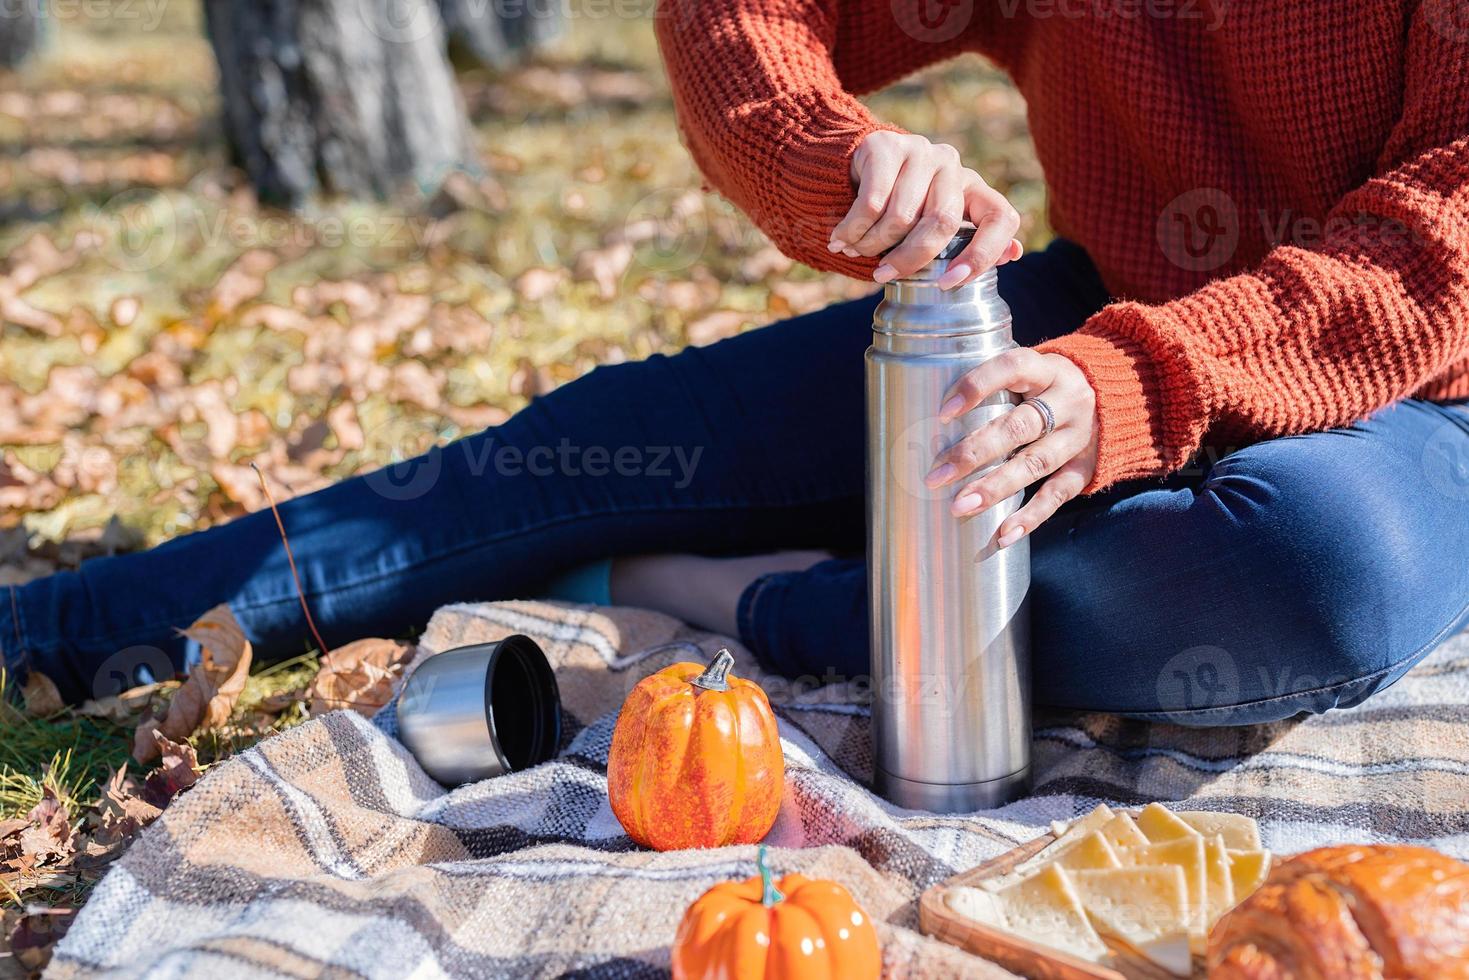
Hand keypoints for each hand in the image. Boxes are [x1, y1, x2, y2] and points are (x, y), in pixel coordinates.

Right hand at [830, 131, 1023, 288]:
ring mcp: (921, 152)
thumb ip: (966, 241)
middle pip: (942, 222)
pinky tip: (840, 239)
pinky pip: (871, 203)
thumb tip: (1013, 255)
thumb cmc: (898, 206)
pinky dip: (852, 229)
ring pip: (901, 216)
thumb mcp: (932, 224)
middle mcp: (953, 167)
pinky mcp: (887, 147)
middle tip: (883, 275)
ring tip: (853, 252)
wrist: (855, 163)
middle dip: (909, 258)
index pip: (1000, 218)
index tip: (950, 283)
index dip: (983, 254)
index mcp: (973, 189)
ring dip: (871, 244)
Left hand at [923, 348, 1097, 546]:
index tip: (943, 413)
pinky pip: (1057, 495)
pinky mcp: (1086, 468)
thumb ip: (993, 387)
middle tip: (935, 476)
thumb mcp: (1031, 373)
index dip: (976, 386)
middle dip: (974, 452)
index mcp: (1048, 369)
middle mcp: (1067, 401)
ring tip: (960, 506)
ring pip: (1036, 463)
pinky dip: (1030, 517)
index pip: (1012, 368)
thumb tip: (924, 414)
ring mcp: (1079, 437)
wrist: (1118, 397)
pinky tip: (1002, 534)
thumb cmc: (1047, 386)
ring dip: (995, 487)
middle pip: (1018, 427)